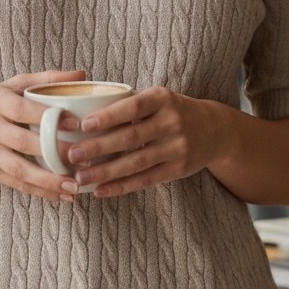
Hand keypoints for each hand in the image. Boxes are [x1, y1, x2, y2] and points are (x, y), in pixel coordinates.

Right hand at [0, 70, 84, 202]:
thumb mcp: (13, 85)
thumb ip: (46, 79)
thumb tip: (81, 74)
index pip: (22, 109)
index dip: (47, 117)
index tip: (75, 123)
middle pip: (22, 142)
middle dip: (53, 152)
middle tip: (83, 159)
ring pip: (19, 169)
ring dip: (48, 181)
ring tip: (74, 187)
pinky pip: (16, 184)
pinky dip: (40, 192)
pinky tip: (61, 196)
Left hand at [64, 87, 229, 197]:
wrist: (215, 130)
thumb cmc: (174, 110)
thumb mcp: (158, 98)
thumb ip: (130, 104)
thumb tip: (85, 113)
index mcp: (162, 98)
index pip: (133, 107)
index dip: (109, 116)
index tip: (84, 124)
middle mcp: (172, 122)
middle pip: (131, 138)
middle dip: (99, 147)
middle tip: (72, 155)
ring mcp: (177, 148)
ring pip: (136, 163)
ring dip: (105, 172)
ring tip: (80, 177)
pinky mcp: (178, 169)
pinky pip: (145, 180)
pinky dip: (121, 187)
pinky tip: (101, 190)